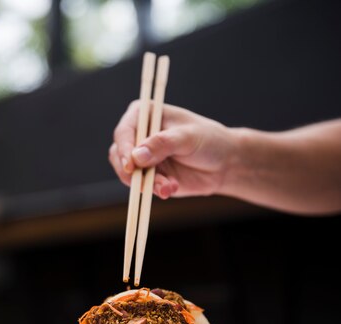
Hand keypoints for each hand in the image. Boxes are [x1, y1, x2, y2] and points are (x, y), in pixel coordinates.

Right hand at [109, 102, 236, 198]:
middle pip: (119, 154)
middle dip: (133, 171)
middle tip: (147, 183)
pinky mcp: (146, 175)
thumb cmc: (208, 141)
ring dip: (146, 183)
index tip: (131, 165)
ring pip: (127, 173)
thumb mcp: (188, 137)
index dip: (124, 149)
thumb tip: (137, 156)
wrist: (223, 164)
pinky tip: (171, 188)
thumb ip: (162, 144)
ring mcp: (141, 156)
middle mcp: (138, 134)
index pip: (124, 131)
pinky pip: (140, 185)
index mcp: (144, 114)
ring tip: (169, 186)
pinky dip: (154, 189)